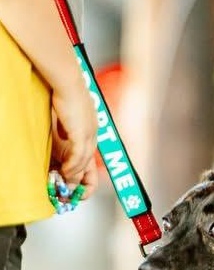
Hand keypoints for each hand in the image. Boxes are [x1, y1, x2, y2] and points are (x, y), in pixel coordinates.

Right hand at [50, 79, 98, 199]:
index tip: (77, 176)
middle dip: (81, 176)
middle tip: (74, 188)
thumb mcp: (68, 113)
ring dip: (75, 174)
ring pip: (84, 161)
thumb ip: (68, 126)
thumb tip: (64, 134)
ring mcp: (89, 133)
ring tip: (67, 183)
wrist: (68, 81)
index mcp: (92, 127)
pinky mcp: (81, 133)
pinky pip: (78, 155)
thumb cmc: (65, 91)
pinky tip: (67, 173)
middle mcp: (94, 132)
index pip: (90, 152)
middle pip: (89, 160)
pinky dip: (73, 166)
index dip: (85, 166)